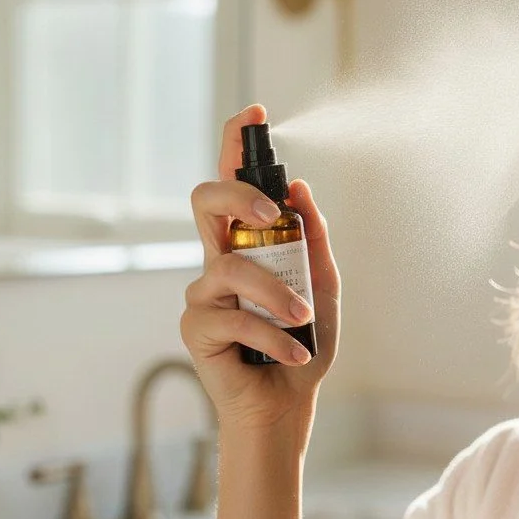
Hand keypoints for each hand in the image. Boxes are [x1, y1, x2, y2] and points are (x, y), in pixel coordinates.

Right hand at [180, 105, 341, 433]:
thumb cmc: (301, 347)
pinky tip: (292, 355)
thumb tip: (301, 190)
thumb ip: (313, 242)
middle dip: (238, 193)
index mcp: (247, 246)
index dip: (236, 145)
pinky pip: (232, 316)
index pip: (232, 185)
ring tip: (302, 321)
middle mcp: (218, 260)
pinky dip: (271, 336)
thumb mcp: (322, 289)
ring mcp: (203, 293)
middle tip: (272, 214)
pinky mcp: (196, 328)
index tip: (256, 113)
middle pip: (204, 200)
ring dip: (276, 295)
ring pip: (231, 267)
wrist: (287, 405)